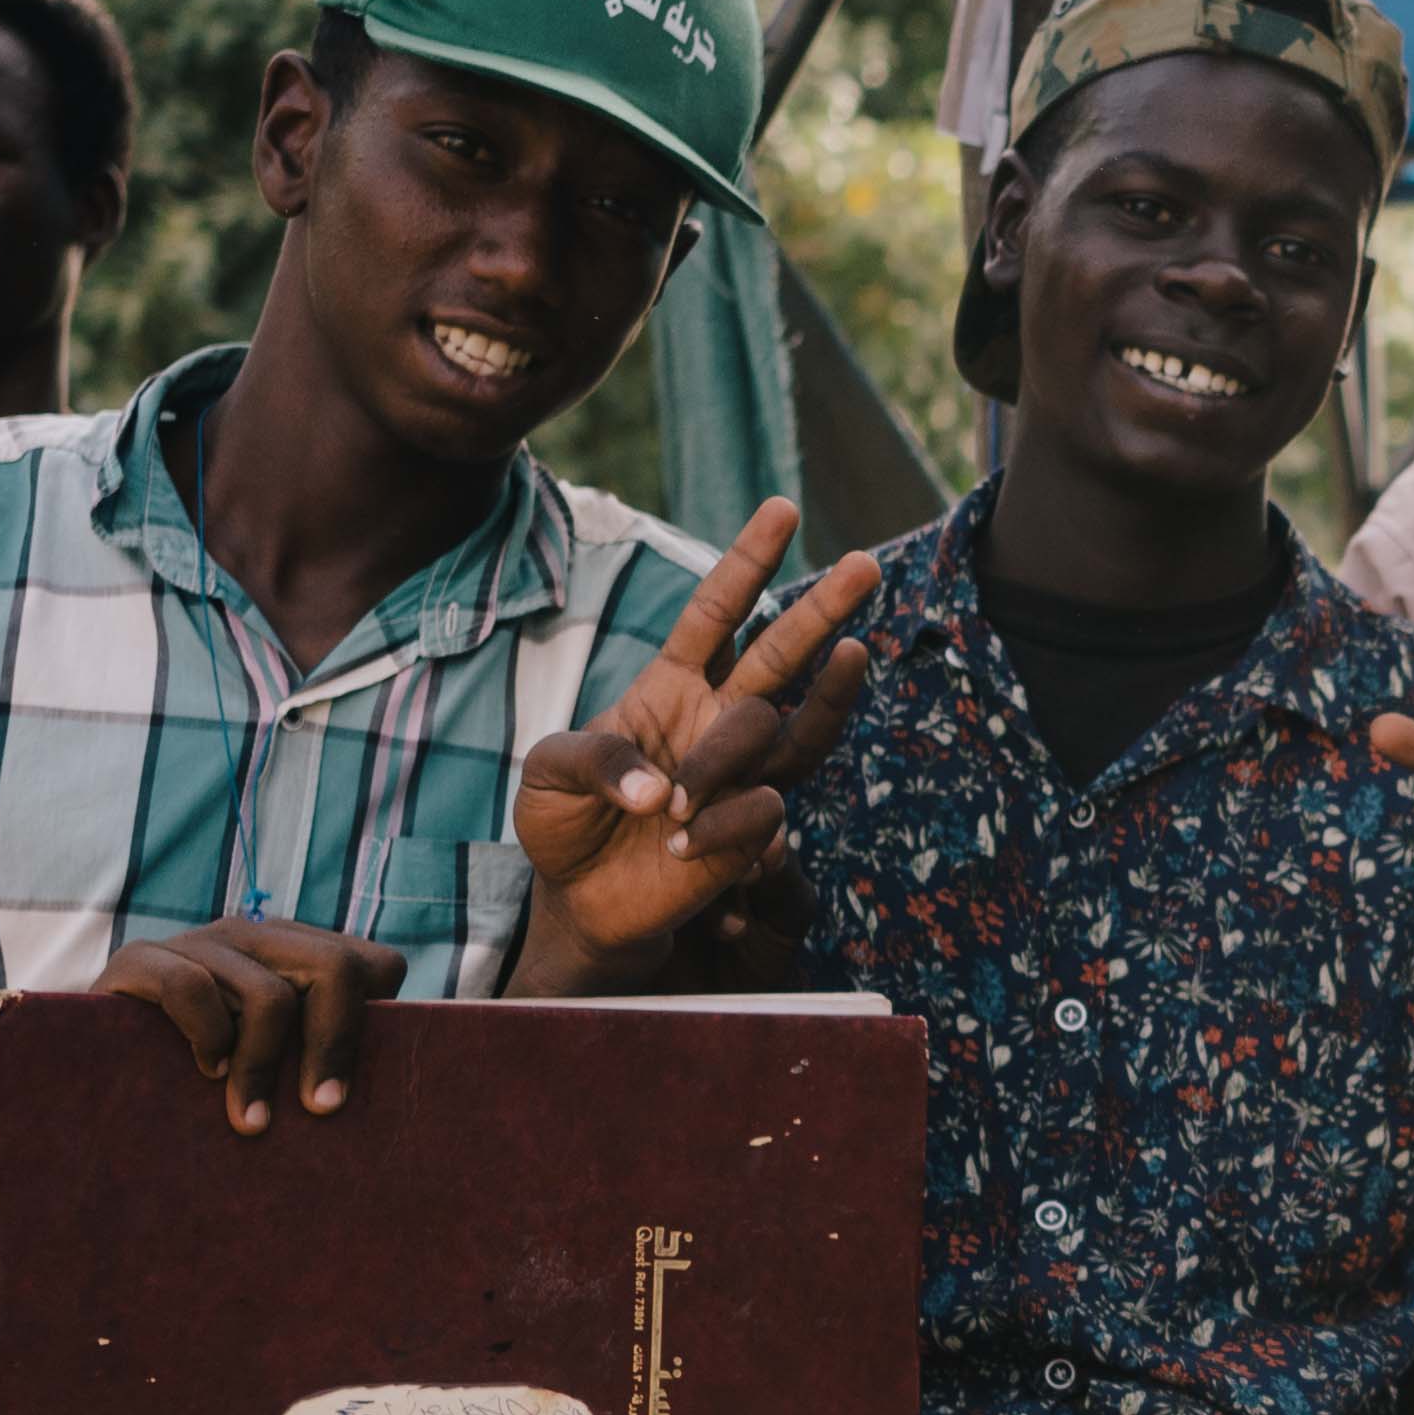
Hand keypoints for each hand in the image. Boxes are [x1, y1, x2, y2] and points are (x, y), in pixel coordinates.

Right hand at [93, 917, 407, 1131]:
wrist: (90, 1078)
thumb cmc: (203, 1086)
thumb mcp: (277, 1070)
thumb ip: (323, 1063)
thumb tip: (402, 1102)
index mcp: (298, 955)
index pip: (374, 967)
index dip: (371, 1029)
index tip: (344, 1094)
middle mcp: (254, 937)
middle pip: (335, 970)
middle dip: (332, 1048)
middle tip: (318, 1111)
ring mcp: (198, 942)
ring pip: (267, 994)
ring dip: (262, 1069)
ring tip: (251, 1120)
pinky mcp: (139, 959)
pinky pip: (190, 988)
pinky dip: (207, 1038)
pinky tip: (204, 1073)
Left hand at [513, 500, 879, 983]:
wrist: (582, 903)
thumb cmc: (563, 826)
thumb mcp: (547, 777)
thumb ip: (594, 763)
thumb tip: (663, 792)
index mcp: (670, 685)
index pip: (715, 613)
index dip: (747, 563)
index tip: (784, 510)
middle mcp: (717, 718)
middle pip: (781, 653)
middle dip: (822, 606)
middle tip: (866, 563)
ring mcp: (743, 773)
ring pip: (798, 725)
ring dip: (831, 691)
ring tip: (857, 651)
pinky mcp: (753, 831)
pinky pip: (762, 812)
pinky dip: (725, 827)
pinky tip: (686, 848)